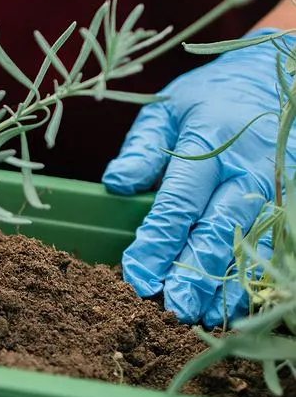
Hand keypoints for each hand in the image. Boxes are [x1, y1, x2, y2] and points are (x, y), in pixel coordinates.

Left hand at [103, 29, 291, 327]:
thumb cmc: (208, 99)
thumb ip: (141, 148)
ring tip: (205, 318)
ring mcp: (281, 184)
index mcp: (208, 142)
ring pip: (255, 242)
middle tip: (174, 309)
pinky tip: (241, 304)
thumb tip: (116, 183)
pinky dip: (260, 276)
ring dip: (230, 283)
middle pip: (221, 228)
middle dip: (196, 271)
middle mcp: (249, 167)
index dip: (157, 241)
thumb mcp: (165, 110)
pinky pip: (279, 242)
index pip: (178, 201)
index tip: (135, 275)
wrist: (272, 78)